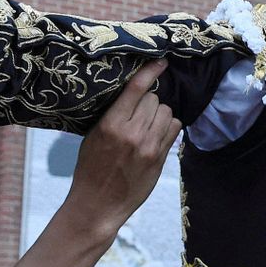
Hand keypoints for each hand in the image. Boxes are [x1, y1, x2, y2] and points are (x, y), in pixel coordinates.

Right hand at [56, 59, 180, 244]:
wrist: (98, 204)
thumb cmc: (90, 168)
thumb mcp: (93, 137)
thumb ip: (113, 115)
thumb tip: (133, 94)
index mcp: (111, 125)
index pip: (136, 89)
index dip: (151, 71)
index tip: (161, 61)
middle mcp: (132, 133)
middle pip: (154, 99)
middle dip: (148, 102)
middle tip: (138, 113)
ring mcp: (149, 147)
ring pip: (167, 112)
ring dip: (160, 115)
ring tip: (147, 125)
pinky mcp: (160, 158)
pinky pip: (174, 129)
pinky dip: (168, 127)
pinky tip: (157, 135)